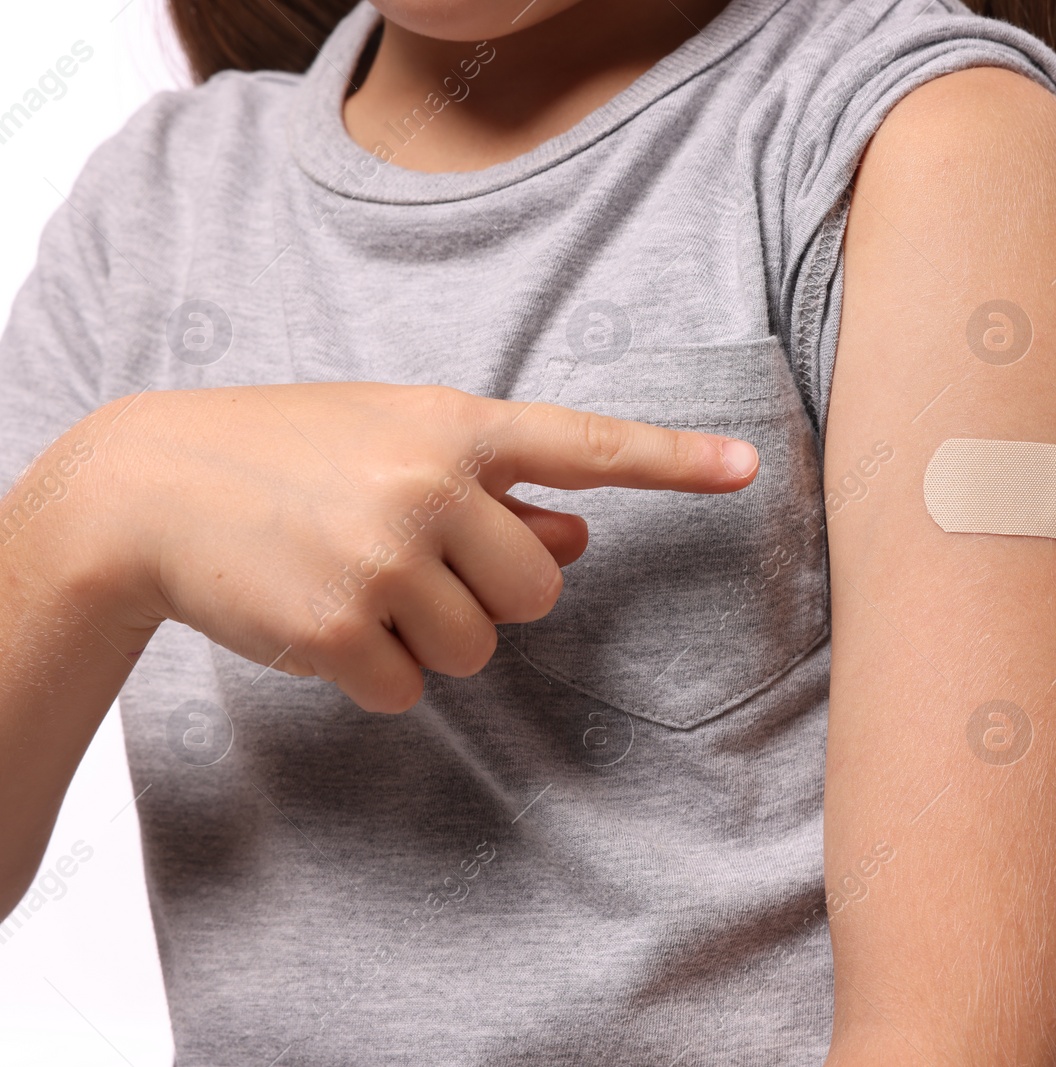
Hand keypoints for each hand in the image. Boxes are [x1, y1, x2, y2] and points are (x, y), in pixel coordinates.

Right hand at [49, 383, 758, 712]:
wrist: (151, 487)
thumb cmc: (292, 454)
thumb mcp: (395, 441)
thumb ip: (495, 485)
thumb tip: (582, 533)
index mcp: (455, 425)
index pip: (587, 443)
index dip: (674, 459)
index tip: (749, 468)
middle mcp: (430, 485)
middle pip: (541, 587)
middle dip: (493, 591)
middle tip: (416, 560)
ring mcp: (384, 559)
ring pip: (478, 646)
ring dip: (428, 632)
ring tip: (355, 578)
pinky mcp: (337, 630)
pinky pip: (408, 687)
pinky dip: (373, 670)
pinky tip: (321, 618)